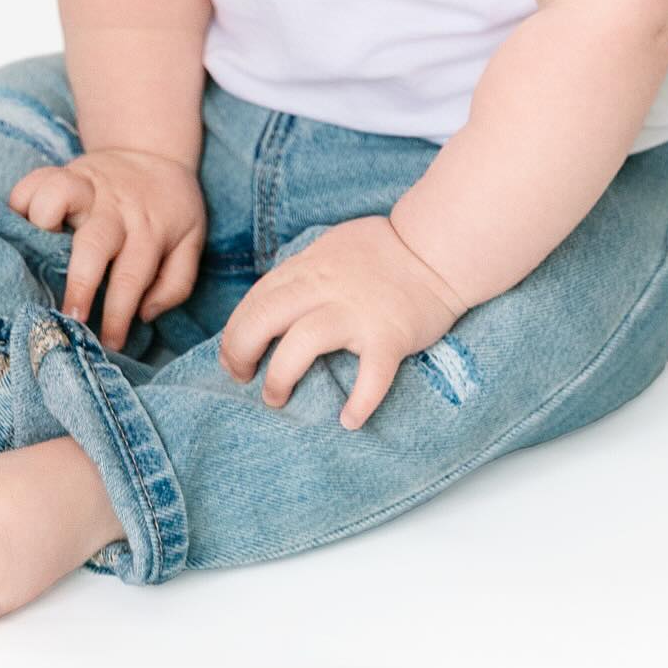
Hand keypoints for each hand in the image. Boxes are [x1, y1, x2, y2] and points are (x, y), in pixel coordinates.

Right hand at [8, 149, 206, 352]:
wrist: (153, 148)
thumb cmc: (169, 206)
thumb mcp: (191, 238)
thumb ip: (176, 281)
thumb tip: (145, 314)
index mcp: (147, 229)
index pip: (132, 277)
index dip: (118, 314)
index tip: (109, 343)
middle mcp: (114, 208)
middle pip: (94, 243)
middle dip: (80, 283)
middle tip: (69, 317)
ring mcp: (86, 185)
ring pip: (58, 193)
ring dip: (42, 220)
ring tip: (33, 252)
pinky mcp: (62, 172)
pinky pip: (32, 181)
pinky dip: (21, 202)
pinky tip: (20, 226)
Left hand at [218, 215, 468, 429]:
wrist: (436, 249)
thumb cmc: (383, 250)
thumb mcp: (329, 248)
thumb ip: (301, 273)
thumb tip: (271, 301)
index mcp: (308, 268)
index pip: (255, 300)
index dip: (235, 332)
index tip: (232, 356)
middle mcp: (325, 288)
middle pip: (264, 318)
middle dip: (240, 351)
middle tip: (242, 377)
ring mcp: (357, 312)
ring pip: (301, 344)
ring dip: (280, 376)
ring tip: (275, 398)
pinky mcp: (389, 335)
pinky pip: (371, 375)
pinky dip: (359, 402)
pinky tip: (349, 420)